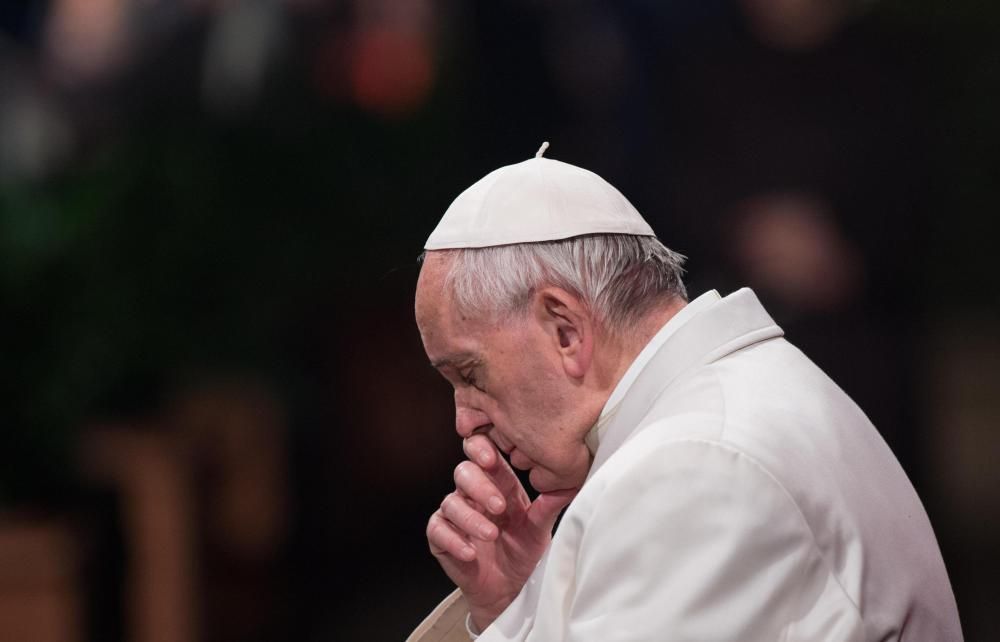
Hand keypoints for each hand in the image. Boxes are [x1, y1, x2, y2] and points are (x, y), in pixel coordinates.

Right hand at [426, 434, 575, 630]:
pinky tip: (470, 552)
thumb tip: (570, 484)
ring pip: (451, 502)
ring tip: (491, 534)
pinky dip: (453, 540)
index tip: (491, 459)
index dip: (481, 449)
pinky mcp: (441, 537)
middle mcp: (473, 494)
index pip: (482, 453)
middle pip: (464, 472)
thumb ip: (549, 506)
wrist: (510, 589)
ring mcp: (455, 514)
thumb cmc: (523, 552)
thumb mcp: (540, 529)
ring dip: (470, 518)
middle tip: (499, 506)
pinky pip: (437, 530)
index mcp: (498, 483)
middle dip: (480, 486)